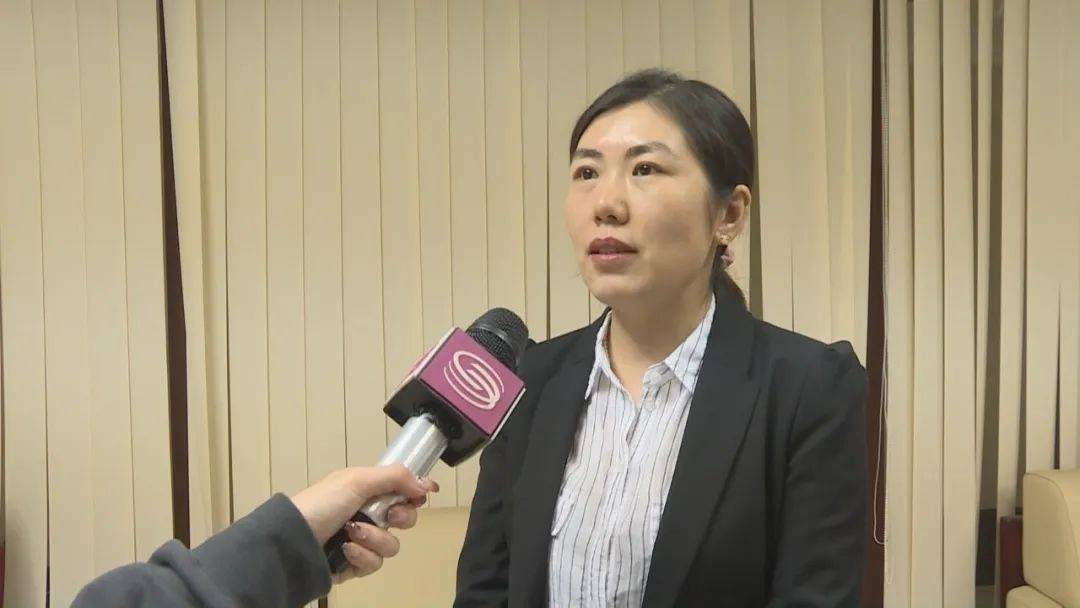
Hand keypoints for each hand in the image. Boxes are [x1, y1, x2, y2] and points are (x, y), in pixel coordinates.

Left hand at [290, 464, 438, 582]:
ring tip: (352, 534)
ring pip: (392, 545)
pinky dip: (362, 556)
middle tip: (387, 516)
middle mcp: (368, 514)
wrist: (292, 542)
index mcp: (367, 489)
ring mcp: (362, 541)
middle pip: (405, 518)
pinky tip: (346, 550)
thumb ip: (394, 477)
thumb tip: (426, 484)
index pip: (402, 489)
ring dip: (374, 538)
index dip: (416, 492)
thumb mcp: (357, 481)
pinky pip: (375, 563)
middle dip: (400, 517)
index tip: (424, 494)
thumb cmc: (323, 504)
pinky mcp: (355, 565)